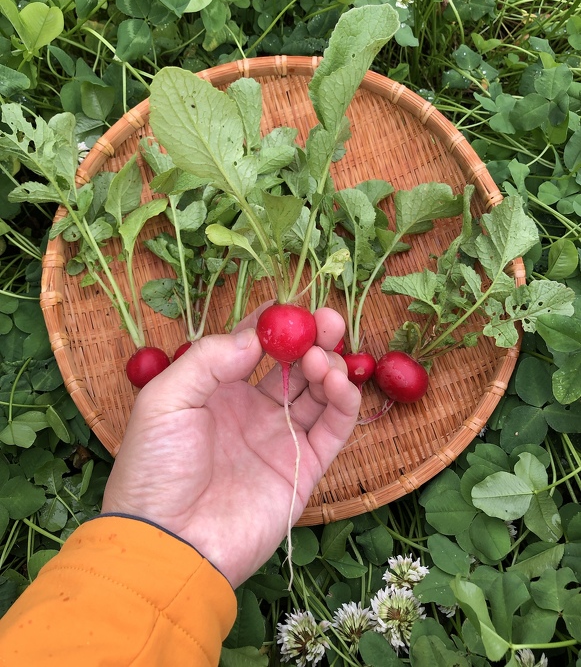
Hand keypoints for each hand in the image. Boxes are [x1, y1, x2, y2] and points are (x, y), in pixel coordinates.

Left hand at [101, 307, 360, 586]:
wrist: (168, 543)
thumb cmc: (155, 469)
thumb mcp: (166, 399)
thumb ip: (209, 359)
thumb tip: (255, 336)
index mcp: (216, 391)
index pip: (251, 346)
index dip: (272, 324)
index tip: (289, 304)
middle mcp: (251, 411)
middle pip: (292, 365)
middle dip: (312, 339)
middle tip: (328, 319)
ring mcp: (279, 439)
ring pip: (317, 392)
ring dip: (328, 366)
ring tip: (324, 355)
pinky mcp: (304, 468)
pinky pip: (333, 428)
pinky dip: (343, 401)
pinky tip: (338, 381)